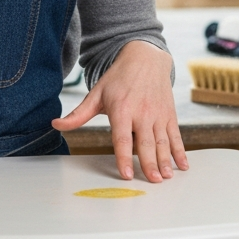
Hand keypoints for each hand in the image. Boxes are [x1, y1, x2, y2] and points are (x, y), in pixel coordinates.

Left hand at [52, 40, 187, 182]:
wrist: (146, 57)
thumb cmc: (119, 78)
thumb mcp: (97, 93)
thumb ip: (79, 114)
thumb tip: (56, 125)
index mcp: (122, 109)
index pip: (122, 138)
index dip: (124, 157)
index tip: (126, 173)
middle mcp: (142, 113)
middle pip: (146, 143)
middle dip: (150, 163)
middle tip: (152, 181)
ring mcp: (158, 114)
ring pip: (162, 141)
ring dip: (166, 160)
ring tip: (166, 176)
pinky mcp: (169, 114)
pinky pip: (176, 135)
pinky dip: (180, 151)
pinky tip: (183, 166)